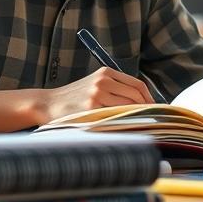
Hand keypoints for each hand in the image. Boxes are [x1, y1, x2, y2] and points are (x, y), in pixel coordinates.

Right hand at [39, 67, 153, 121]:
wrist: (47, 103)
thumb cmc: (74, 98)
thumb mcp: (94, 84)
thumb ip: (115, 88)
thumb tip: (143, 103)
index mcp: (105, 72)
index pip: (138, 85)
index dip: (149, 99)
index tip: (155, 110)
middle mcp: (103, 81)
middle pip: (136, 96)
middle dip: (146, 109)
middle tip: (152, 121)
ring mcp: (97, 94)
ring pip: (127, 107)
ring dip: (136, 118)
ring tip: (140, 126)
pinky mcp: (91, 108)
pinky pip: (114, 117)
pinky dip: (122, 123)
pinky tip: (124, 129)